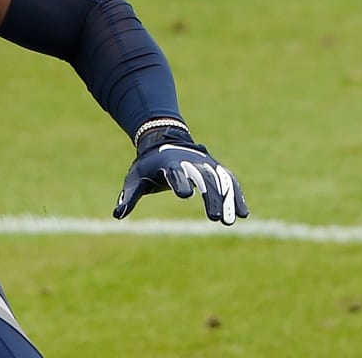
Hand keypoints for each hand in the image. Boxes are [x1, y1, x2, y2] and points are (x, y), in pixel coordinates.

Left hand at [113, 123, 247, 225]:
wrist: (164, 140)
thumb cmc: (148, 165)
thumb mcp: (135, 178)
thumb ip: (129, 196)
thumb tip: (117, 215)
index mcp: (168, 164)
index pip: (175, 173)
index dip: (180, 182)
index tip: (185, 195)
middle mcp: (190, 162)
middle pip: (203, 179)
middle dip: (210, 197)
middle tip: (214, 218)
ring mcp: (205, 164)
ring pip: (220, 181)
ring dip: (227, 200)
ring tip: (230, 221)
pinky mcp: (216, 168)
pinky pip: (229, 181)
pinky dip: (237, 196)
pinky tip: (244, 214)